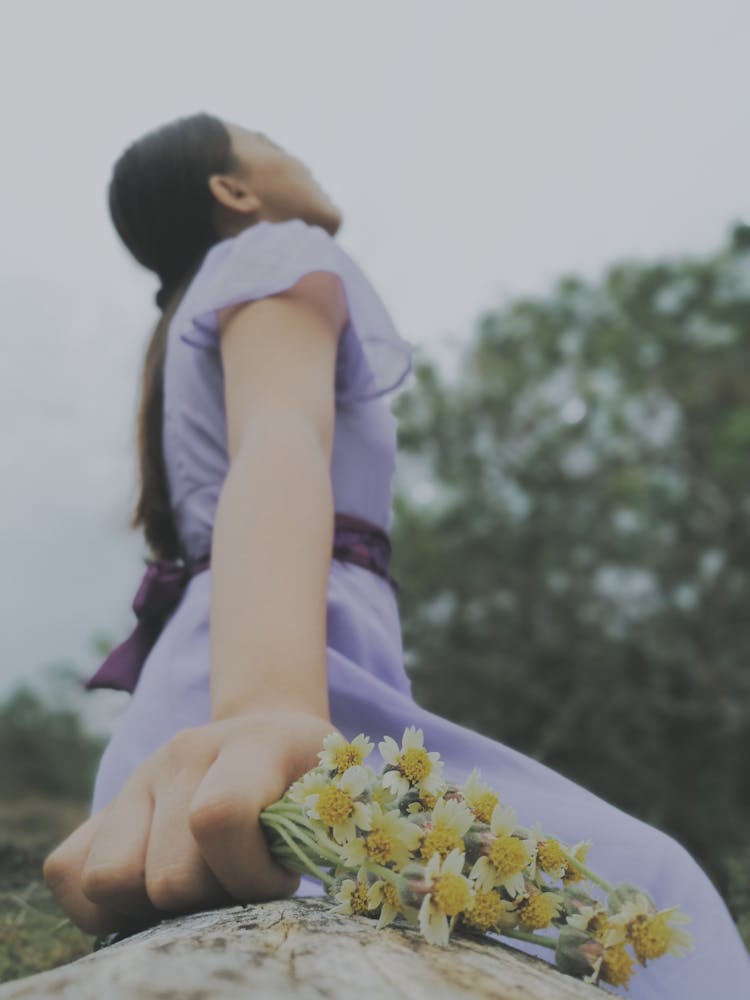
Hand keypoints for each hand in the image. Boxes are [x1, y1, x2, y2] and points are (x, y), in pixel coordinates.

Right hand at [43, 709, 342, 935]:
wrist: (267, 731)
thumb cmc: (309, 778)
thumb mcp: (337, 793)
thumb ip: (321, 836)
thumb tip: (286, 888)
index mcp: (251, 743)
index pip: (218, 817)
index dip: (249, 874)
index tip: (280, 879)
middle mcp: (182, 754)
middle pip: (169, 874)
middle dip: (212, 903)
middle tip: (241, 886)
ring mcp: (137, 779)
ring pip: (109, 880)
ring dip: (156, 908)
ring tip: (200, 889)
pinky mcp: (103, 806)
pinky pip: (68, 872)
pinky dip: (107, 904)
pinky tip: (157, 892)